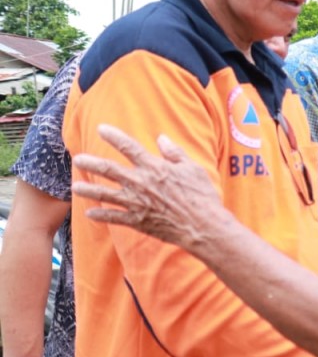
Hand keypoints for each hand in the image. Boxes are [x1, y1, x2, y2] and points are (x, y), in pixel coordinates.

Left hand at [70, 124, 230, 252]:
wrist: (203, 226)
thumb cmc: (202, 196)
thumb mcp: (193, 169)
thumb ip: (175, 153)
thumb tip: (162, 138)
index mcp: (155, 168)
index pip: (129, 148)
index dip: (114, 137)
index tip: (101, 129)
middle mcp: (141, 183)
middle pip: (109, 170)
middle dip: (91, 163)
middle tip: (78, 159)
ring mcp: (137, 203)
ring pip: (105, 194)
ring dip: (89, 190)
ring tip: (75, 187)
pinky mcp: (137, 221)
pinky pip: (114, 217)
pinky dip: (101, 215)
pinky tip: (90, 213)